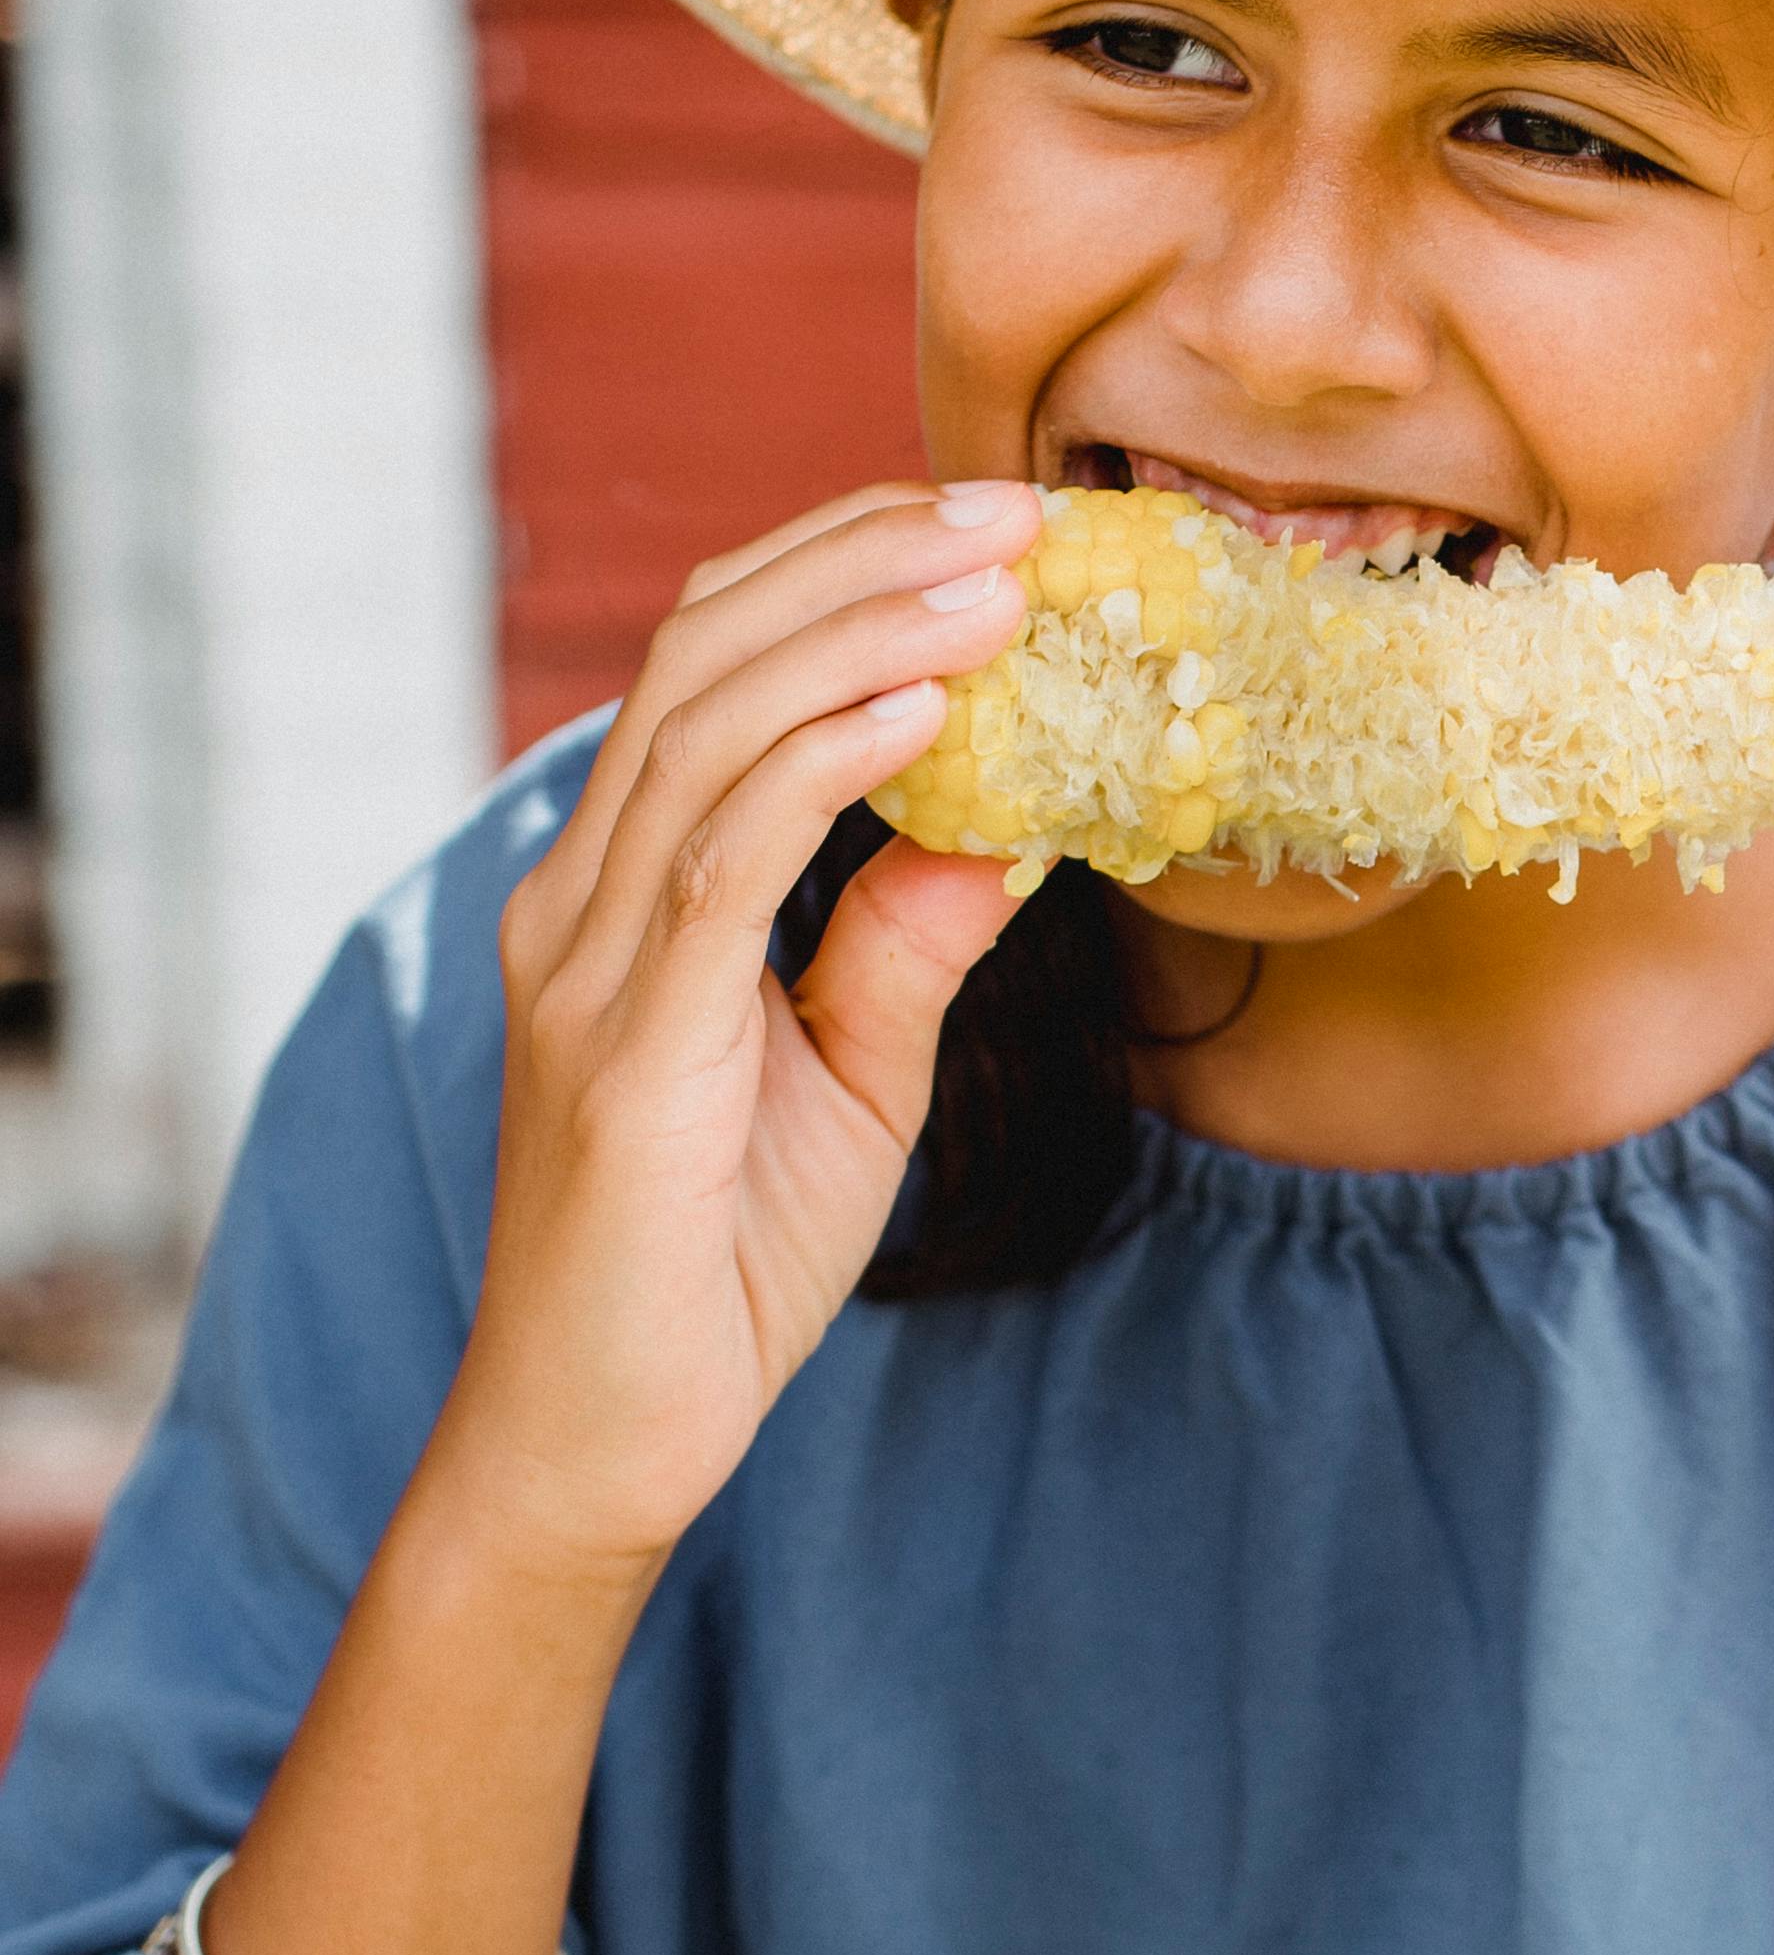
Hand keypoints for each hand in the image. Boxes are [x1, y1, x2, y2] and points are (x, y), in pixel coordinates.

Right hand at [440, 482, 1040, 1579]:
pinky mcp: (623, 1044)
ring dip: (864, 631)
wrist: (600, 1443)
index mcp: (618, 889)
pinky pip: (721, 858)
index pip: (710, 665)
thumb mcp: (852, 1082)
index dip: (838, 569)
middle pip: (703, 654)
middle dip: (863, 560)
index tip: (984, 523)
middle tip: (1014, 510)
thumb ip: (905, 948)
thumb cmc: (715, 1269)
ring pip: (708, 725)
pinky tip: (923, 709)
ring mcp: (584, 963)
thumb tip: (1008, 824)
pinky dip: (823, 763)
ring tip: (998, 579)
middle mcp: (577, 897)